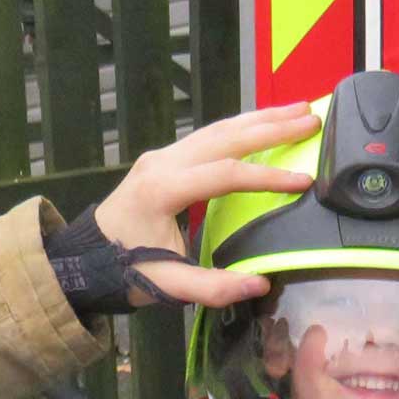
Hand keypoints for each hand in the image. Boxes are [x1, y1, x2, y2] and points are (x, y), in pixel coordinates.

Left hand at [93, 102, 320, 308]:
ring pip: (217, 128)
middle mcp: (161, 163)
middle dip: (273, 127)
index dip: (267, 178)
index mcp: (162, 190)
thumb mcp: (166, 286)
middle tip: (314, 119)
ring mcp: (160, 157)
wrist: (83, 261)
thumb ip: (212, 288)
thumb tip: (259, 285)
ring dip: (260, 119)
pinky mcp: (161, 160)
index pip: (226, 174)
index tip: (303, 182)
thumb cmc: (122, 273)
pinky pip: (207, 136)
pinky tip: (263, 123)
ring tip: (300, 110)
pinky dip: (239, 127)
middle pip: (226, 136)